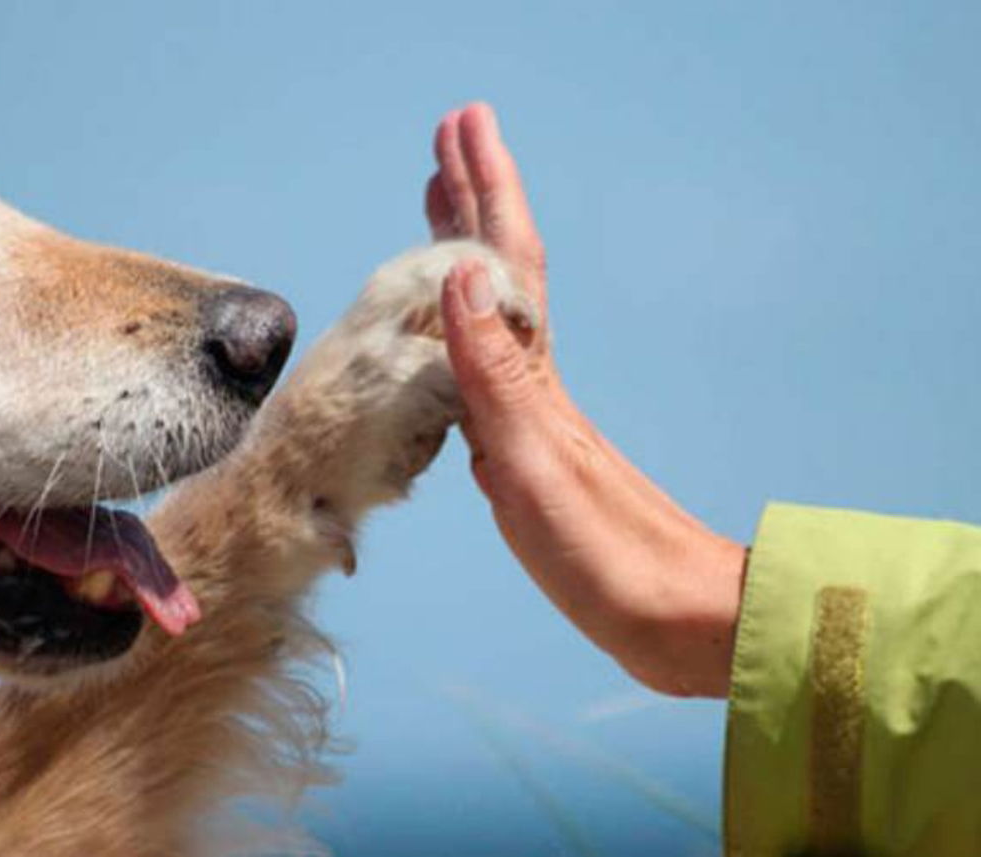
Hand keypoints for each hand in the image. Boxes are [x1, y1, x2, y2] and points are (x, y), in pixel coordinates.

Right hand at [428, 103, 745, 696]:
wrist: (675, 621)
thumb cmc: (608, 557)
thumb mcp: (538, 464)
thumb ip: (496, 374)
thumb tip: (459, 273)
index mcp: (534, 380)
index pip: (505, 262)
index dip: (483, 191)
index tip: (460, 126)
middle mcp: (535, 385)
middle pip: (500, 272)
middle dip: (473, 202)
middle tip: (446, 142)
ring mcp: (536, 416)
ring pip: (489, 314)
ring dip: (464, 256)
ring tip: (442, 213)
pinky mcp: (531, 454)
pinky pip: (482, 366)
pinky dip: (459, 331)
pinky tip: (452, 336)